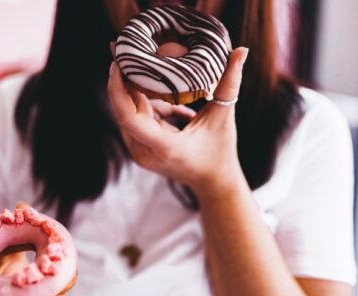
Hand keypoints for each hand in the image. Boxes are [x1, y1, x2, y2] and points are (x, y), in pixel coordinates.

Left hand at [108, 47, 248, 198]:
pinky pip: (137, 121)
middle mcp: (145, 153)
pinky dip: (150, 108)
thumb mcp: (224, 116)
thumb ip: (229, 83)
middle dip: (126, 83)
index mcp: (164, 146)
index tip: (117, 64)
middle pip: (126, 111)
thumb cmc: (220, 152)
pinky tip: (172, 106)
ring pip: (131, 114)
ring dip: (143, 96)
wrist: (213, 182)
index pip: (128, 117)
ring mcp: (140, 154)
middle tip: (129, 54)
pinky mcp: (140, 152)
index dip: (118, 90)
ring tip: (163, 84)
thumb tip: (240, 50)